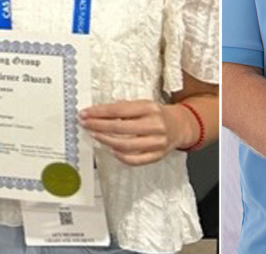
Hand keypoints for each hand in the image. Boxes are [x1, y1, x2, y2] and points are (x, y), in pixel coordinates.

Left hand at [79, 100, 193, 165]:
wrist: (180, 125)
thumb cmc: (158, 115)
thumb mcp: (144, 105)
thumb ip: (124, 108)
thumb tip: (98, 112)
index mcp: (150, 108)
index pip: (119, 110)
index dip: (99, 112)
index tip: (85, 114)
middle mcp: (155, 124)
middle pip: (120, 128)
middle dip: (98, 126)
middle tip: (86, 125)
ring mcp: (157, 141)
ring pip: (125, 145)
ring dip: (106, 141)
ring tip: (96, 136)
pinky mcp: (157, 155)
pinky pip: (135, 160)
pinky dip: (121, 157)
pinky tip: (112, 150)